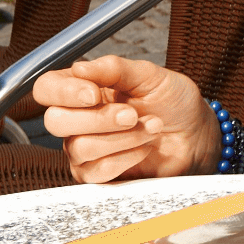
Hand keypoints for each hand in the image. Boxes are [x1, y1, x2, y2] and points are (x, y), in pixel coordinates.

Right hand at [35, 55, 216, 182]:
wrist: (196, 133)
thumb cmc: (172, 101)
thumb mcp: (149, 75)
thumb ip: (114, 68)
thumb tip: (79, 67)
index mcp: (83, 89)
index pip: (46, 88)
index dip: (64, 92)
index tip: (94, 94)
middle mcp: (77, 119)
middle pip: (55, 121)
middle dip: (98, 119)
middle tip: (132, 114)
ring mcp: (84, 150)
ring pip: (79, 148)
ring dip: (122, 137)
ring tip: (151, 126)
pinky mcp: (98, 175)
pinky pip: (96, 172)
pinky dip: (126, 157)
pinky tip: (145, 147)